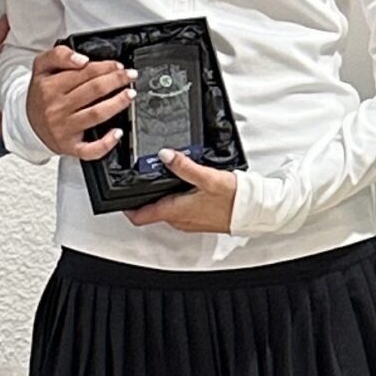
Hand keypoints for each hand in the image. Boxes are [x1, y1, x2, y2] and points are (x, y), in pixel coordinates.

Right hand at [25, 43, 131, 158]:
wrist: (28, 123)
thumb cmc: (41, 94)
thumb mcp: (42, 67)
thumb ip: (59, 55)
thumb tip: (82, 59)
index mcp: (50, 87)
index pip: (84, 73)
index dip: (105, 67)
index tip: (118, 65)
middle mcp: (57, 108)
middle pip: (93, 91)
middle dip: (116, 81)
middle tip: (130, 76)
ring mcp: (64, 129)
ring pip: (96, 114)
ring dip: (117, 104)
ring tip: (130, 95)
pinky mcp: (70, 146)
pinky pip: (90, 149)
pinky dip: (106, 143)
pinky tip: (117, 133)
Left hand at [124, 152, 238, 232]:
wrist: (255, 211)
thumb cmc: (234, 199)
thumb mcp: (207, 177)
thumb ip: (184, 166)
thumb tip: (164, 155)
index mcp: (176, 211)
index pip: (140, 216)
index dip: (126, 207)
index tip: (120, 194)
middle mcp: (180, 220)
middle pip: (152, 210)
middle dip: (144, 195)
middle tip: (142, 177)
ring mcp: (190, 220)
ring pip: (166, 209)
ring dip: (162, 195)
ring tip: (164, 176)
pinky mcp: (200, 217)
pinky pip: (180, 208)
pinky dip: (176, 197)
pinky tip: (186, 184)